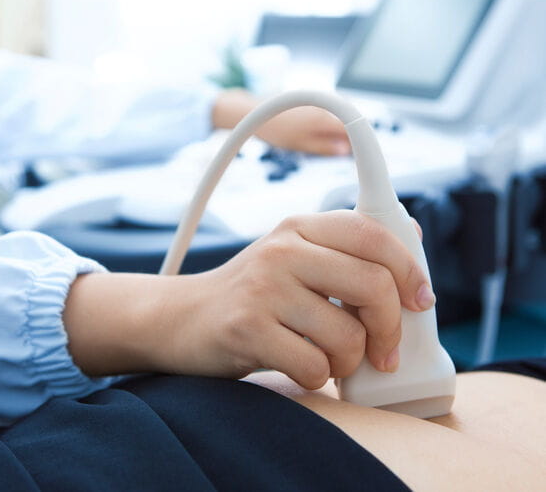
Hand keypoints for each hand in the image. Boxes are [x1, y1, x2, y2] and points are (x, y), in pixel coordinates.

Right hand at [64, 211, 432, 389]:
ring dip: (350, 361)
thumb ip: (345, 251)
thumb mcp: (294, 258)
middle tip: (384, 350)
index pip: (372, 233)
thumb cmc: (254, 293)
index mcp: (299, 226)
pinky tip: (301, 365)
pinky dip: (319, 377)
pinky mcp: (247, 329)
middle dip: (391, 328)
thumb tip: (412, 239)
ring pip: (348, 336)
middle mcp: (282, 249)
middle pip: (373, 285)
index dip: (409, 268)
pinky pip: (316, 367)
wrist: (184, 317)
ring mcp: (263, 288)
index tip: (421, 300)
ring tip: (329, 357)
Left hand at [256, 105, 350, 154]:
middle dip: (349, 134)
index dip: (357, 141)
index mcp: (323, 118)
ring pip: (337, 115)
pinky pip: (327, 111)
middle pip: (346, 120)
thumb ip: (324, 147)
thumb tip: (345, 151)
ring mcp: (317, 102)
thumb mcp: (301, 145)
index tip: (356, 152)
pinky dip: (329, 122)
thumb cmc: (275, 130)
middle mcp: (323, 107)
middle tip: (344, 151)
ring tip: (331, 143)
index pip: (351, 127)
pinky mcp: (311, 100)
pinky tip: (319, 132)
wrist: (254, 112)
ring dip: (339, 128)